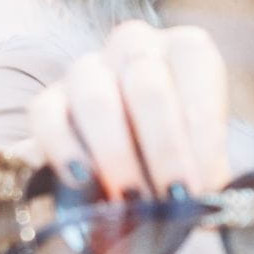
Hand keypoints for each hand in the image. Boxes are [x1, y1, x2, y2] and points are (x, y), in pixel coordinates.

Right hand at [27, 20, 230, 200]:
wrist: (130, 169)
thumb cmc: (177, 155)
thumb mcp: (201, 159)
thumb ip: (205, 173)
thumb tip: (207, 206)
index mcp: (184, 50)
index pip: (195, 65)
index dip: (202, 128)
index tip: (203, 182)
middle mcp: (135, 47)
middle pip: (147, 86)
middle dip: (163, 150)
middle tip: (171, 199)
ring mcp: (88, 69)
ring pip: (95, 98)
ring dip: (116, 155)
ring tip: (131, 202)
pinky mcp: (50, 100)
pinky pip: (47, 116)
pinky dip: (65, 152)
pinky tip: (82, 183)